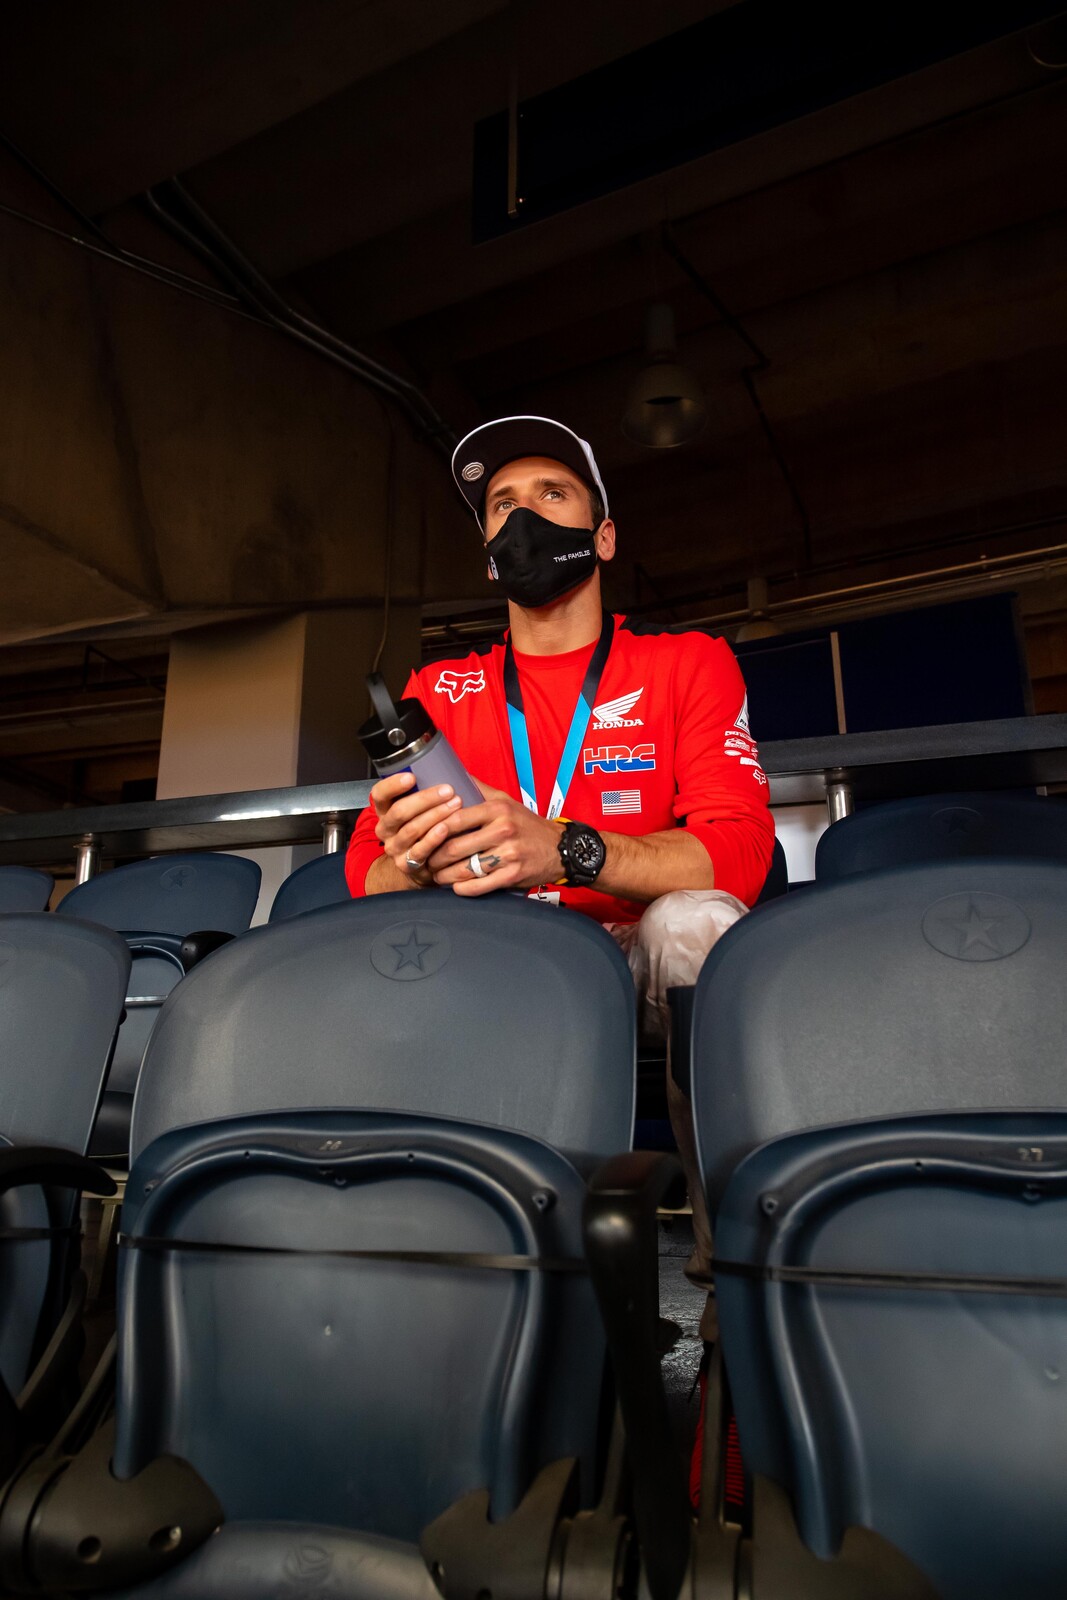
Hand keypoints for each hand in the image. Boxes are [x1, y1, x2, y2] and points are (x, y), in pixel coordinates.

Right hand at [371, 772, 465, 886]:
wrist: (421, 864)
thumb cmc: (425, 828)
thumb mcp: (418, 808)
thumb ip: (425, 791)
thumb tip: (450, 767)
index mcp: (385, 810)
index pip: (379, 794)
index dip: (393, 785)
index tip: (412, 777)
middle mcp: (385, 829)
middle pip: (399, 811)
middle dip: (425, 799)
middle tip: (448, 790)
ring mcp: (395, 848)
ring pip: (411, 829)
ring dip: (435, 815)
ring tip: (455, 805)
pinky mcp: (407, 865)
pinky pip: (420, 850)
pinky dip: (434, 838)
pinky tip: (445, 829)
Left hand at [426, 782, 562, 895]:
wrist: (559, 848)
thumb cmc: (527, 824)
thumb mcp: (506, 800)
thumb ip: (478, 789)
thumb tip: (451, 774)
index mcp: (497, 810)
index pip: (455, 818)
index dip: (434, 829)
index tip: (424, 836)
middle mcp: (503, 830)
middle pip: (456, 846)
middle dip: (435, 857)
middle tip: (426, 860)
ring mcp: (509, 854)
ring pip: (465, 868)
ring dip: (445, 875)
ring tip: (436, 875)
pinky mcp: (513, 875)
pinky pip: (480, 885)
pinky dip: (463, 888)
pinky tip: (455, 887)